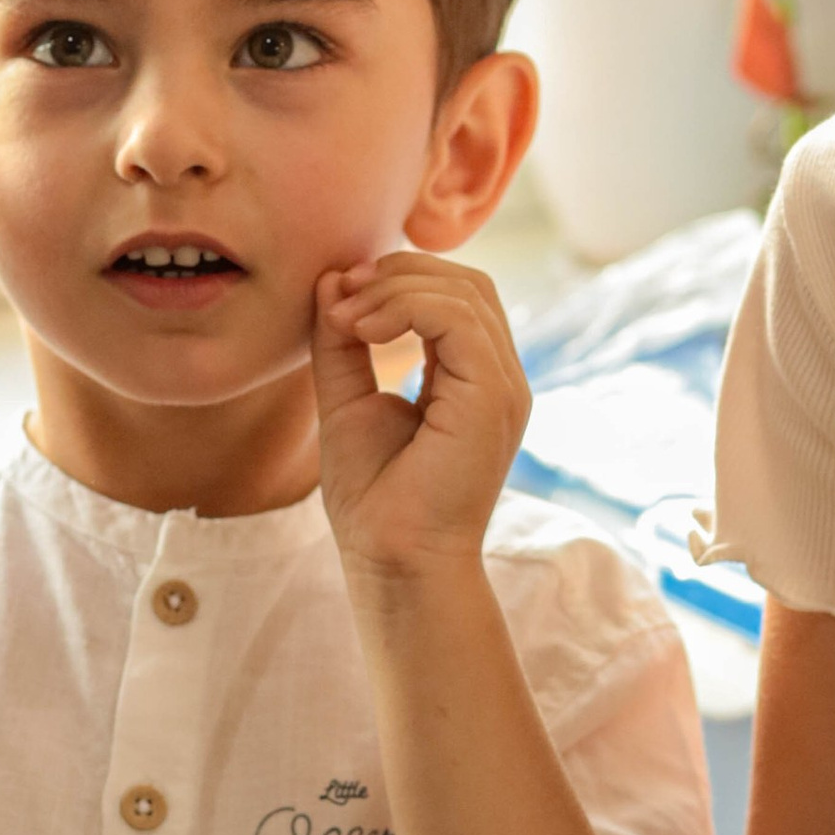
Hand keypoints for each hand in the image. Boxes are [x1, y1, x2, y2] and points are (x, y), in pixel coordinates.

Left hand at [312, 248, 528, 582]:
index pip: (454, 295)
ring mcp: (503, 388)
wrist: (393, 561)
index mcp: (474, 379)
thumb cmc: (375, 500)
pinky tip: (362, 330)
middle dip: (399, 273)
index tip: (338, 295)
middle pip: (467, 282)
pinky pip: (460, 320)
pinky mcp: (493, 399)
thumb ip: (342, 343)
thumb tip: (331, 279)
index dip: (398, 278)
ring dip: (395, 289)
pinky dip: (406, 309)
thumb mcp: (347, 401)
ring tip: (347, 318)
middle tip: (341, 293)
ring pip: (465, 293)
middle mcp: (499, 379)